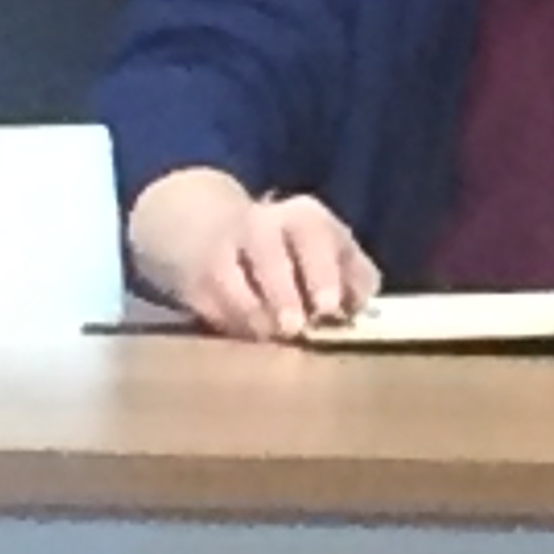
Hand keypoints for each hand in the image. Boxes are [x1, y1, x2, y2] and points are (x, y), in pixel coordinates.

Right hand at [132, 169, 380, 341]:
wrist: (204, 225)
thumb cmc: (289, 248)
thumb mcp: (327, 248)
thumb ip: (354, 275)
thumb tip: (361, 307)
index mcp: (303, 218)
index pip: (315, 235)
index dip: (324, 271)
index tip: (330, 307)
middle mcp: (259, 226)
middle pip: (269, 253)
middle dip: (284, 292)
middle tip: (295, 327)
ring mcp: (219, 250)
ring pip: (234, 283)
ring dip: (255, 314)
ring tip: (273, 335)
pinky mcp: (191, 279)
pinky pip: (210, 305)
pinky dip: (230, 323)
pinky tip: (248, 335)